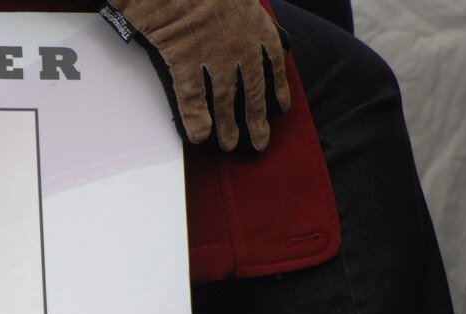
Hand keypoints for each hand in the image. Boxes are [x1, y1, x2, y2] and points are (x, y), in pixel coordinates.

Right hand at [106, 0, 290, 150]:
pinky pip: (192, 96)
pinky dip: (195, 118)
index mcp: (257, 27)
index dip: (277, 89)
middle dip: (256, 120)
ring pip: (224, 99)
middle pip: (252, 91)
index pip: (273, 65)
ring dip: (228, 126)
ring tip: (229, 146)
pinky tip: (199, 135)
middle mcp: (240, 46)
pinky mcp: (185, 59)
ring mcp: (213, 55)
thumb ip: (248, 15)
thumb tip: (263, 35)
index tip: (281, 107)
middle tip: (260, 142)